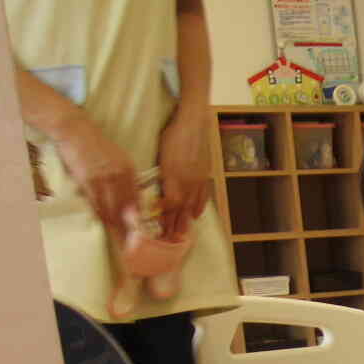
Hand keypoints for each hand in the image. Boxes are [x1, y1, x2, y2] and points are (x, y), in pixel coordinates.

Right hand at [50, 115, 137, 231]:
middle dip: (129, 230)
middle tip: (132, 246)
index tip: (142, 236)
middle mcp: (119, 176)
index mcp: (129, 170)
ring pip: (111, 210)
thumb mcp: (119, 158)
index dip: (139, 221)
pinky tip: (104, 226)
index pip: (137, 201)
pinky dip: (101, 216)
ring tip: (120, 242)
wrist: (75, 130)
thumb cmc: (96, 145)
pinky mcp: (87, 181)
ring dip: (115, 227)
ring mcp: (103, 180)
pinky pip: (96, 204)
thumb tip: (132, 198)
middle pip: (126, 210)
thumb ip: (127, 178)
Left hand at [154, 110, 212, 241]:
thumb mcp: (162, 156)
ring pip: (192, 205)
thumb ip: (162, 176)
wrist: (194, 123)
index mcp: (174, 177)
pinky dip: (199, 207)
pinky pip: (203, 196)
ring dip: (186, 221)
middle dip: (175, 225)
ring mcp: (198, 180)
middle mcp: (188, 182)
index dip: (165, 219)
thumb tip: (158, 191)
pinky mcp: (205, 175)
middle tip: (170, 240)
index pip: (170, 205)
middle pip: (182, 209)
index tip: (159, 229)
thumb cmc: (173, 135)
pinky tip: (195, 215)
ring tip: (182, 233)